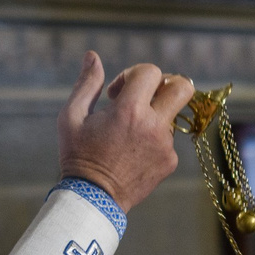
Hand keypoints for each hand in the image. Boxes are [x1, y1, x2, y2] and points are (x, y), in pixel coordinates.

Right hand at [56, 51, 191, 213]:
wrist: (93, 199)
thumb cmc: (77, 156)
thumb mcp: (71, 117)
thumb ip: (86, 83)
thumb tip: (92, 56)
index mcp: (129, 110)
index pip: (151, 71)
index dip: (132, 74)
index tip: (117, 92)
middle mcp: (153, 125)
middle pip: (182, 87)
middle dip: (166, 84)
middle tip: (147, 95)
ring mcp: (165, 145)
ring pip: (172, 115)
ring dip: (154, 115)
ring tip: (129, 133)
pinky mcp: (169, 162)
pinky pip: (169, 140)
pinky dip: (153, 140)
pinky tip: (132, 152)